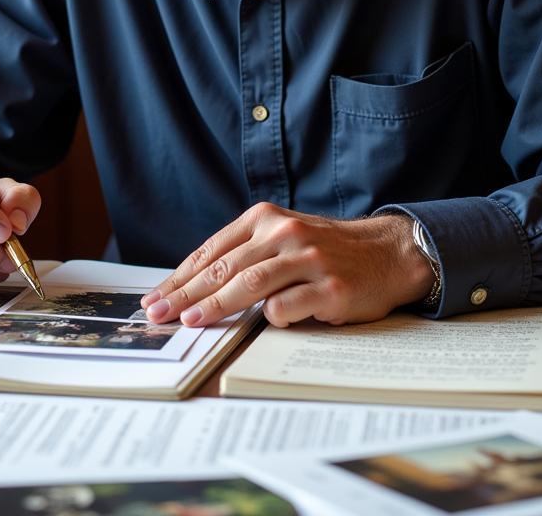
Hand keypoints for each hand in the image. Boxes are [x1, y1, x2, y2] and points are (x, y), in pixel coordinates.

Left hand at [140, 203, 432, 328]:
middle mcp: (285, 233)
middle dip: (186, 293)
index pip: (212, 250)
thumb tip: (191, 286)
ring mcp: (309, 259)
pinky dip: (271, 317)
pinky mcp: (330, 288)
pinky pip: (288, 307)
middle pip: (225, 267)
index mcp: (266, 217)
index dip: (180, 276)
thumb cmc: (324, 250)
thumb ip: (244, 253)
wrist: (386, 253)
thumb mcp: (282, 236)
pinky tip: (266, 323)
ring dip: (216, 305)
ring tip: (191, 321)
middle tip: (159, 314)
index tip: (155, 297)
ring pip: (250, 284)